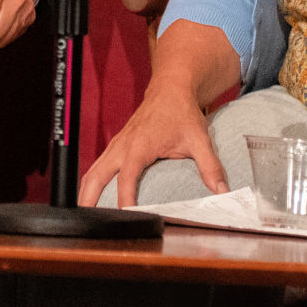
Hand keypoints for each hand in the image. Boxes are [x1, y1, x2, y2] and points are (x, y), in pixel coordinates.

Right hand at [77, 82, 229, 206]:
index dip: (125, 198)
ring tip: (83, 212)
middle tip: (85, 218)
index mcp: (140, 146)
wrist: (170, 88)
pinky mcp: (117, 145)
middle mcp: (123, 146)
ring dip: (86, 189)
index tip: (125, 215)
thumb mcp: (199, 139)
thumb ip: (210, 166)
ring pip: (94, 169)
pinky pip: (98, 164)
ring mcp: (117, 144)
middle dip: (89, 196)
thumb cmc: (181, 112)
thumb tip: (222, 191)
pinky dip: (92, 179)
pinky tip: (92, 193)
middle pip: (97, 174)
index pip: (127, 177)